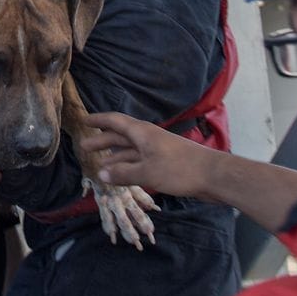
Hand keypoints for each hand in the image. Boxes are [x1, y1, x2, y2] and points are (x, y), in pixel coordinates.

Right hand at [81, 112, 219, 198]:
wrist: (213, 175)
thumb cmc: (180, 169)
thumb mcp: (147, 172)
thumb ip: (123, 173)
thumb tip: (100, 174)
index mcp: (142, 133)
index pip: (115, 121)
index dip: (98, 120)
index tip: (83, 120)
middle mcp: (147, 137)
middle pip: (120, 136)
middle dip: (102, 140)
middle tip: (84, 147)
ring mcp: (157, 149)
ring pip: (130, 150)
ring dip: (115, 156)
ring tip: (99, 164)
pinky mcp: (165, 162)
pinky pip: (139, 160)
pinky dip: (128, 166)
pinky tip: (122, 175)